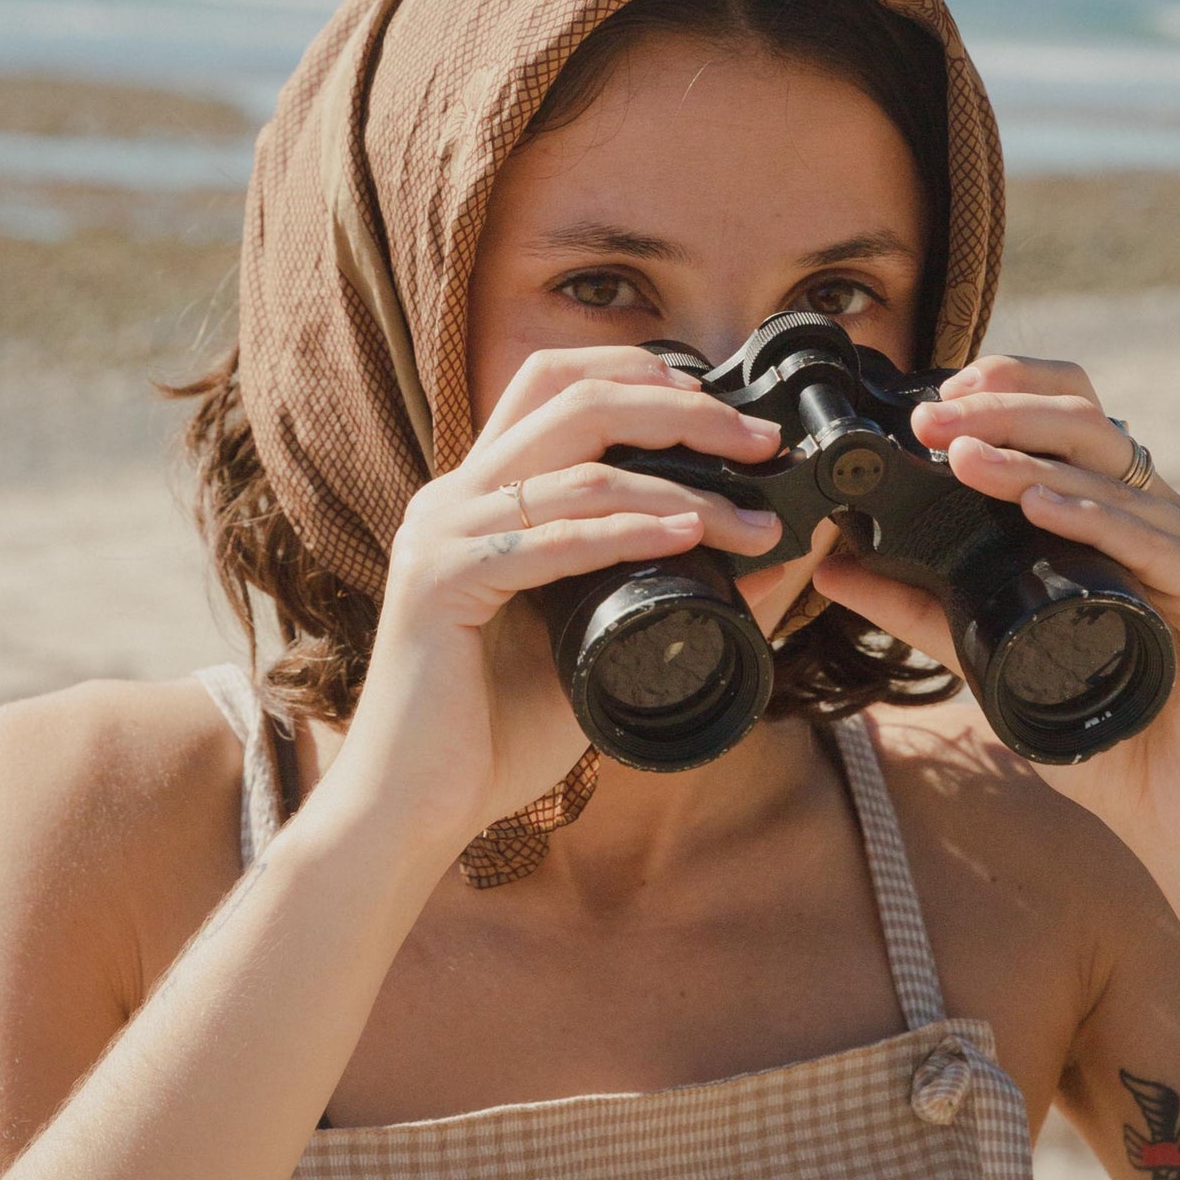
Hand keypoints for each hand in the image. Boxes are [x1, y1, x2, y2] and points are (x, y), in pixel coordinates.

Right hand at [332, 347, 785, 860]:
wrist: (412, 807)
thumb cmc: (492, 733)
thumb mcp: (596, 644)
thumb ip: (663, 593)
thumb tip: (767, 562)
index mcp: (481, 496)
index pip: (553, 383)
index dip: (639, 372)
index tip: (724, 408)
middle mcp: (455, 498)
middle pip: (573, 397)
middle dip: (680, 409)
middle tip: (759, 442)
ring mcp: (442, 535)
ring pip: (579, 471)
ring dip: (683, 491)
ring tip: (752, 525)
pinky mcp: (440, 584)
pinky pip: (551, 541)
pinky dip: (628, 533)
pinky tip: (687, 537)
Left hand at [812, 354, 1179, 864]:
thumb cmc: (1104, 736)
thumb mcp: (988, 659)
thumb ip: (918, 610)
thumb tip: (833, 566)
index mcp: (1115, 519)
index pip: (1066, 421)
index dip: (1005, 394)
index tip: (932, 400)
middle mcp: (1160, 520)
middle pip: (1086, 426)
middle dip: (1004, 411)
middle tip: (933, 419)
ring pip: (1109, 475)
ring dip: (1028, 459)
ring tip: (961, 454)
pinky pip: (1156, 542)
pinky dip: (1093, 518)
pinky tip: (1040, 505)